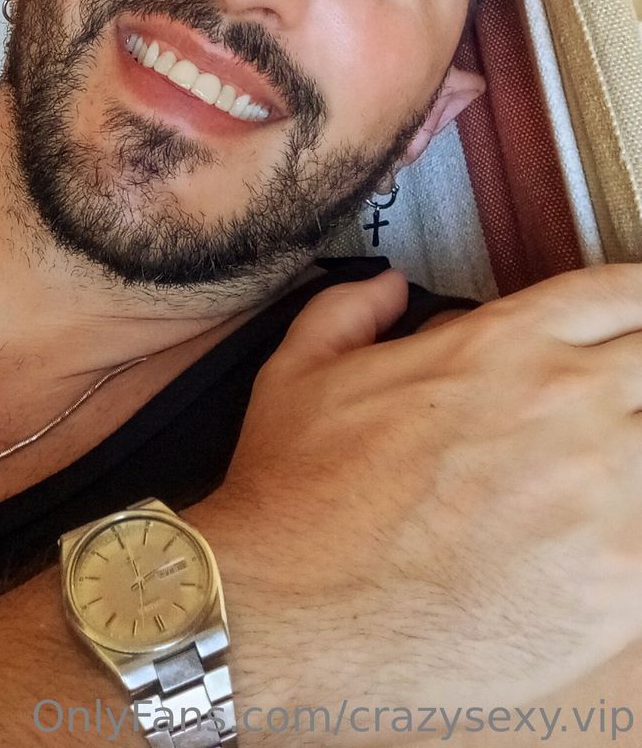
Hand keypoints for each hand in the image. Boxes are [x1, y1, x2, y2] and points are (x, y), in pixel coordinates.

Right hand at [191, 266, 641, 714]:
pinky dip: (641, 524)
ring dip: (641, 446)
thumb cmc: (297, 496)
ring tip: (613, 473)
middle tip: (619, 403)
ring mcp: (605, 495)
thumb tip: (389, 287)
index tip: (632, 321)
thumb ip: (352, 310)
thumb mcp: (300, 368)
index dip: (635, 303)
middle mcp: (567, 404)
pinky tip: (610, 539)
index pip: (620, 293)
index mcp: (502, 345)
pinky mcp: (621, 583)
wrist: (294, 614)